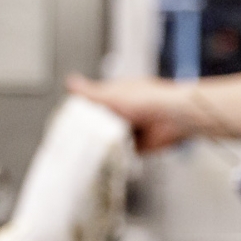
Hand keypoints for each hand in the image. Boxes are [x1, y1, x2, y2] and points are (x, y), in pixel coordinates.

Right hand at [66, 75, 198, 151]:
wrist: (172, 118)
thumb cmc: (146, 100)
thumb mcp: (111, 95)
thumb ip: (90, 93)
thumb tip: (70, 82)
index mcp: (118, 95)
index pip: (94, 103)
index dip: (81, 112)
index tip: (68, 122)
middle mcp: (124, 111)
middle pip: (100, 124)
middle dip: (91, 131)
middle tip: (75, 141)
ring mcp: (131, 129)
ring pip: (109, 139)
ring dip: (103, 144)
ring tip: (87, 151)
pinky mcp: (137, 146)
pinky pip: (121, 153)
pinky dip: (114, 155)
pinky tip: (105, 157)